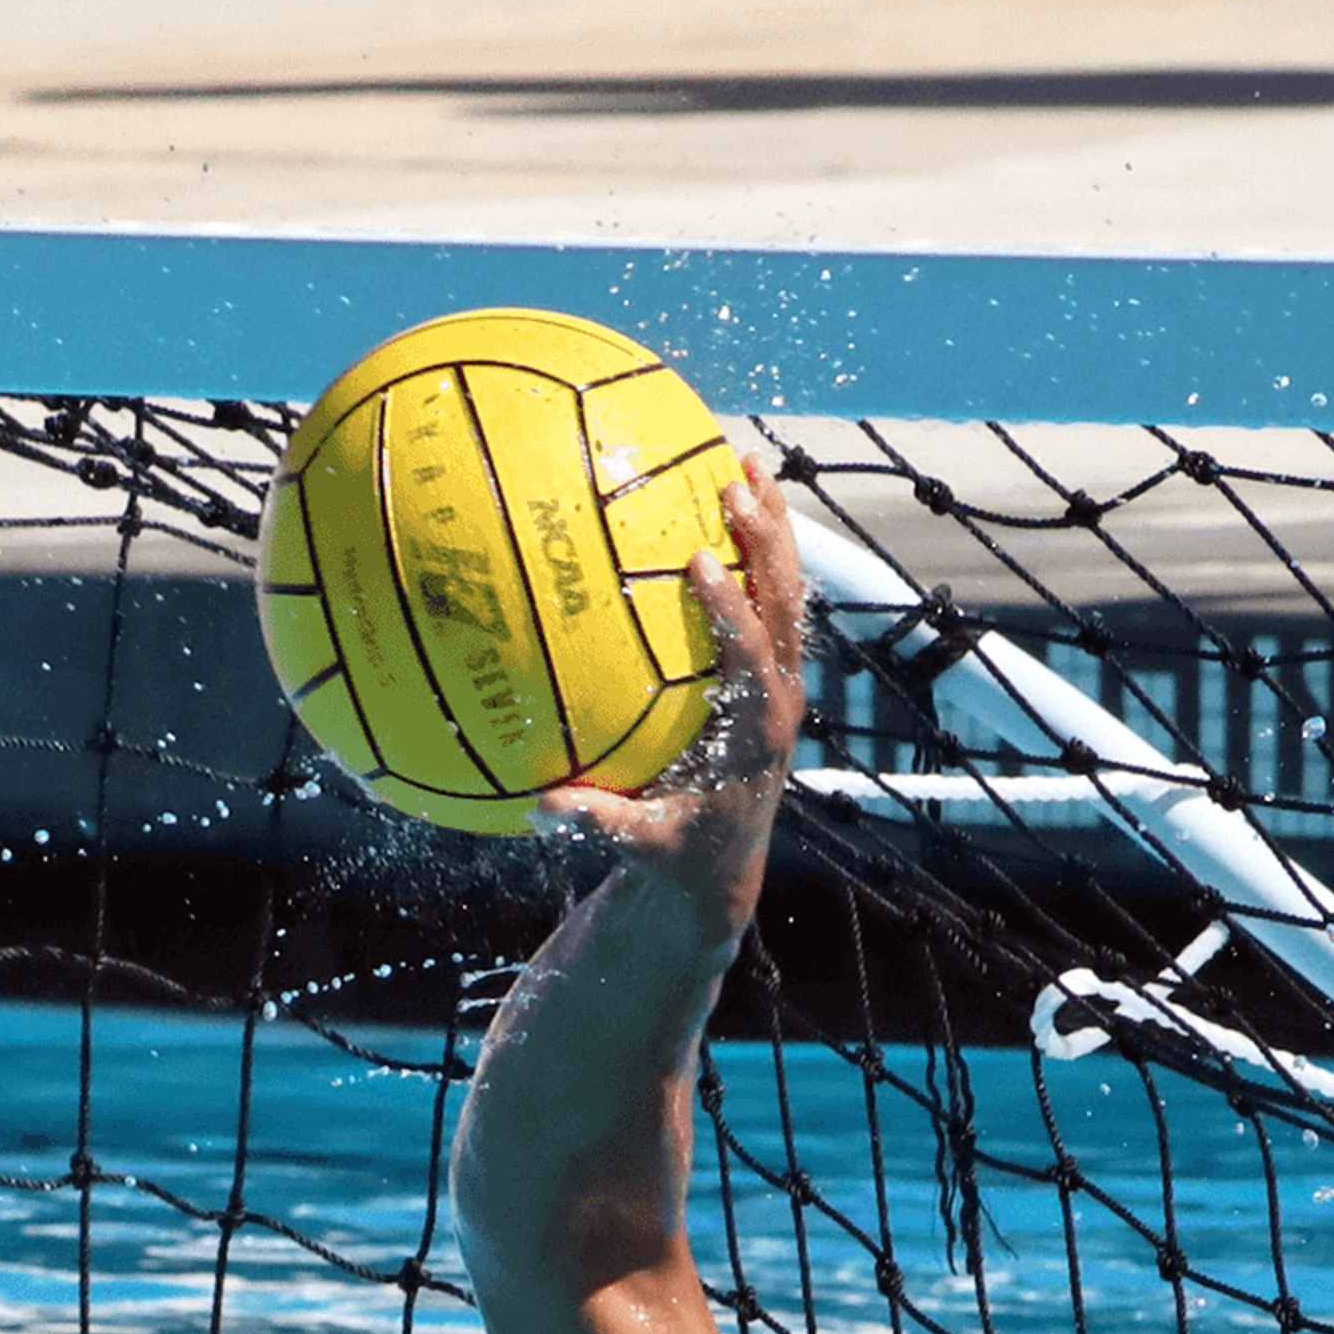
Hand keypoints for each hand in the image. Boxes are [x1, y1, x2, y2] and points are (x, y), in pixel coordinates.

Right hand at [540, 456, 807, 944]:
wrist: (723, 869)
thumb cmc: (679, 855)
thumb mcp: (641, 846)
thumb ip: (601, 823)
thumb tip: (544, 806)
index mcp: (756, 732)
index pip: (751, 659)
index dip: (730, 610)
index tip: (701, 560)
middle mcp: (781, 698)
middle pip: (785, 605)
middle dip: (764, 542)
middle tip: (732, 483)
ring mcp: (784, 681)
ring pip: (789, 593)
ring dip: (773, 529)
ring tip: (748, 463)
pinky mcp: (772, 674)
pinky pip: (770, 602)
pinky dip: (757, 552)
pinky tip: (729, 505)